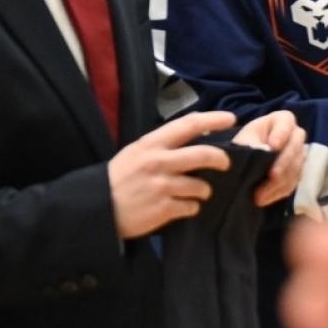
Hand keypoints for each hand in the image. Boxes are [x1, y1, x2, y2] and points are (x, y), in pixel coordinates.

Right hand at [108, 111, 235, 238]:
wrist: (97, 208)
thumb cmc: (119, 178)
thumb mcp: (136, 152)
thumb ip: (163, 146)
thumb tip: (196, 139)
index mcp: (151, 144)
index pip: (188, 124)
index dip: (213, 119)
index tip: (230, 119)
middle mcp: (158, 162)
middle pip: (203, 154)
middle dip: (221, 158)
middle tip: (226, 163)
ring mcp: (162, 186)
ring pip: (200, 185)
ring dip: (204, 190)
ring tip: (199, 193)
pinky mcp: (163, 208)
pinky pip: (191, 207)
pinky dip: (192, 207)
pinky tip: (185, 207)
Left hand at [233, 111, 306, 207]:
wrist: (245, 162)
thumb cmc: (244, 145)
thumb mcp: (243, 141)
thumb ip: (251, 144)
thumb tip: (265, 151)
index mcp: (282, 120)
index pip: (287, 122)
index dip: (281, 134)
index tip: (272, 147)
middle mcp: (295, 135)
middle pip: (296, 147)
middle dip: (283, 163)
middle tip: (271, 176)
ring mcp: (299, 155)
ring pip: (296, 168)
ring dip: (279, 183)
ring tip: (259, 196)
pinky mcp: (298, 172)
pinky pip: (293, 182)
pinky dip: (279, 192)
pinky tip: (264, 199)